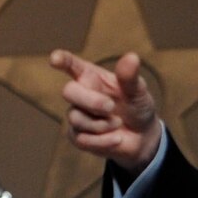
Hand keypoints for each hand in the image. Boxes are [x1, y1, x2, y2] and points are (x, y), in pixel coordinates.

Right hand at [49, 49, 161, 172]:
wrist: (142, 137)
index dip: (62, 60)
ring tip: (118, 123)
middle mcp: (80, 94)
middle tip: (111, 107)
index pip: (71, 64)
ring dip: (102, 124)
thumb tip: (132, 57)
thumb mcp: (138, 91)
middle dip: (91, 101)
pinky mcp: (78, 137)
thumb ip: (130, 76)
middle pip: (68, 91)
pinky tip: (117, 139)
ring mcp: (77, 115)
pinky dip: (103, 141)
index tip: (55, 58)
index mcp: (91, 76)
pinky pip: (81, 139)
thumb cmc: (136, 106)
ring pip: (76, 118)